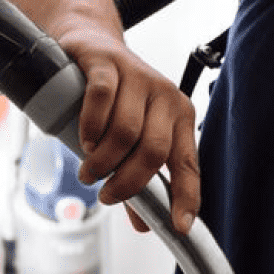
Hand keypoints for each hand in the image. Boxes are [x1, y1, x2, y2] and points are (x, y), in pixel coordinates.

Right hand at [53, 22, 199, 234]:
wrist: (90, 47)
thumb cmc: (112, 100)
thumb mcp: (129, 139)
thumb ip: (138, 180)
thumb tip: (144, 224)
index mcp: (179, 117)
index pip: (189, 164)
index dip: (187, 197)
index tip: (180, 226)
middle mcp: (165, 96)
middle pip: (154, 151)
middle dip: (126, 181)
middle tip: (105, 193)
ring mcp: (138, 77)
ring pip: (125, 130)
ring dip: (103, 160)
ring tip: (89, 170)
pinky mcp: (108, 63)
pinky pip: (101, 99)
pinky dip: (90, 127)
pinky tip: (83, 140)